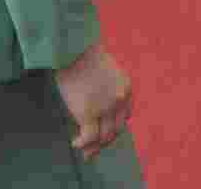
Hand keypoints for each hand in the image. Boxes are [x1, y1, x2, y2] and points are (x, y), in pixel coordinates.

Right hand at [55, 43, 132, 161]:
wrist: (74, 52)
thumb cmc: (86, 59)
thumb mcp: (108, 73)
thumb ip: (110, 91)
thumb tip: (103, 110)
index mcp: (126, 90)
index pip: (125, 118)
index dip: (115, 129)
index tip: (105, 134)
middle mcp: (119, 101)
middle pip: (116, 130)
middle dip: (105, 141)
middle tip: (93, 148)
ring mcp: (104, 108)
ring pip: (103, 136)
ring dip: (94, 146)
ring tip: (85, 149)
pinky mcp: (87, 113)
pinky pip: (88, 137)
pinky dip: (83, 144)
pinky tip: (75, 143)